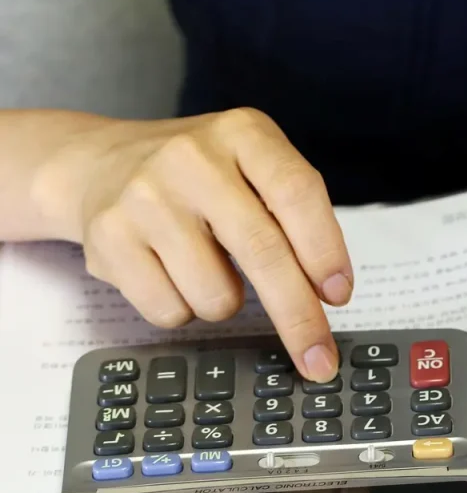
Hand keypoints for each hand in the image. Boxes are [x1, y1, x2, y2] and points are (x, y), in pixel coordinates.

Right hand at [36, 108, 351, 380]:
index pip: (297, 192)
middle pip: (263, 251)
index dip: (325, 251)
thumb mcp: (253, 168)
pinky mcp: (109, 238)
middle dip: (299, 316)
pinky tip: (170, 274)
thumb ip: (294, 217)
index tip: (339, 295)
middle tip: (318, 358)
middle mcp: (192, 158)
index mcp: (243, 134)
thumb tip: (327, 294)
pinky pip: (170, 311)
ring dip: (226, 304)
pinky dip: (183, 310)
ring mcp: (145, 196)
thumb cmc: (200, 178)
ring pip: (216, 294)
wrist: (101, 163)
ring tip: (208, 268)